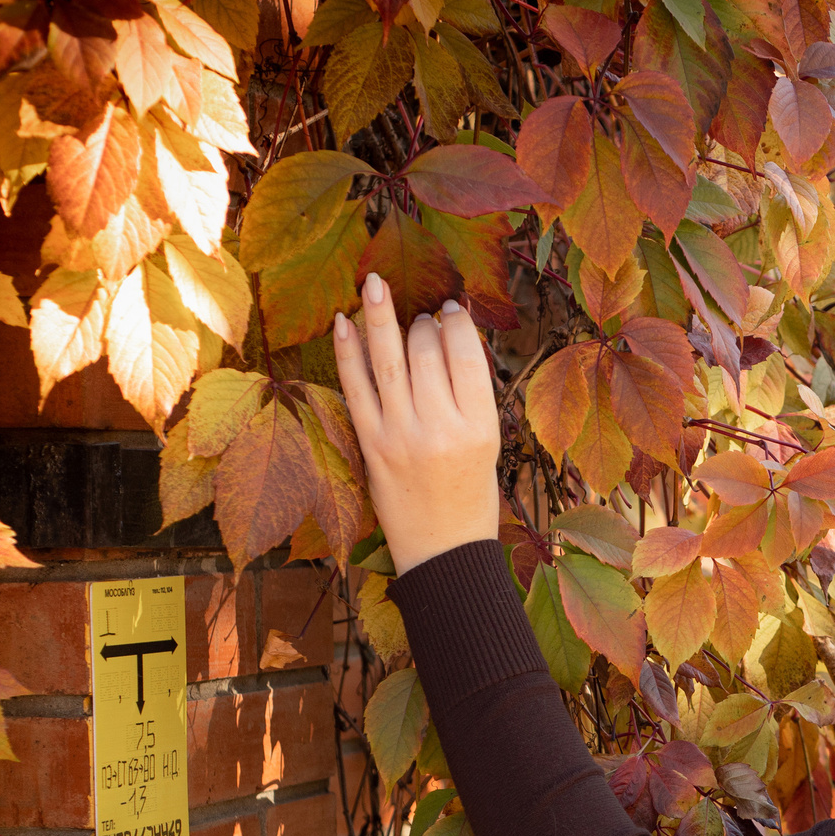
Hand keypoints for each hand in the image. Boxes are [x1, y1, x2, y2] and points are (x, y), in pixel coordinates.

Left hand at [334, 271, 502, 572]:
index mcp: (480, 427)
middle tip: (422, 316)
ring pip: (389, 361)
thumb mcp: (489, 445)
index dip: (457, 323)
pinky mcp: (370, 444)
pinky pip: (355, 387)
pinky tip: (345, 322)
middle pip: (428, 353)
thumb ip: (470, 397)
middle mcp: (440, 428)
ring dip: (380, 316)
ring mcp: (400, 435)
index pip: (466, 355)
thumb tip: (448, 340)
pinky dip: (348, 352)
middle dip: (423, 323)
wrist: (443, 552)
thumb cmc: (471, 498)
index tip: (450, 309)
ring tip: (375, 282)